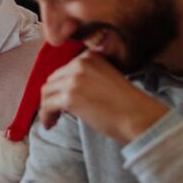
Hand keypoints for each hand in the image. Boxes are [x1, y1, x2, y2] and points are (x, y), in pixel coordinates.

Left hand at [39, 51, 167, 142]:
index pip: (64, 70)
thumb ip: (88, 77)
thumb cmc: (127, 104)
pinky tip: (50, 125)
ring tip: (52, 120)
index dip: (60, 86)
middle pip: (53, 80)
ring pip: (47, 92)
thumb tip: (66, 91)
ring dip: (46, 107)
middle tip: (56, 112)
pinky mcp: (69, 97)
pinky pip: (47, 106)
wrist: (138, 116)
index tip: (62, 99)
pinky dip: (45, 116)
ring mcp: (73, 80)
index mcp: (90, 57)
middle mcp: (79, 64)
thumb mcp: (107, 78)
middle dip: (51, 96)